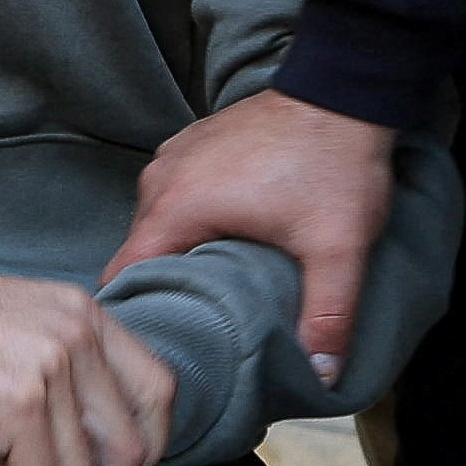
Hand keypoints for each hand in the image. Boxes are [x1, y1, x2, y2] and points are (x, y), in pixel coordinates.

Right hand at [102, 88, 395, 385]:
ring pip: (156, 224)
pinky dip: (188, 222)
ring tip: (208, 289)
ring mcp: (174, 156)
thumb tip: (320, 376)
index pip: (122, 274)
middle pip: (138, 253)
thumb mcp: (337, 248)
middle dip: (159, 289)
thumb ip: (327, 315)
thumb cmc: (332, 163)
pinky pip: (173, 196)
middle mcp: (162, 179)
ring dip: (175, 254)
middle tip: (190, 328)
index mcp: (177, 205)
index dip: (133, 313)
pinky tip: (221, 242)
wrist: (343, 89)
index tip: (152, 345)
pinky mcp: (192, 145)